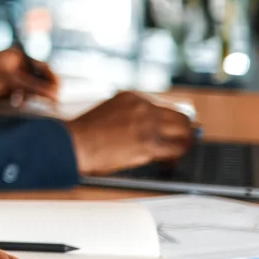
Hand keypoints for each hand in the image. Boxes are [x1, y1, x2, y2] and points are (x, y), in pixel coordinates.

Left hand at [0, 47, 58, 111]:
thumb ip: (34, 87)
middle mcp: (15, 65)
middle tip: (43, 103)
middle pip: (38, 79)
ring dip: (28, 97)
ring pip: (29, 90)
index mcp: (18, 56)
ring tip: (20, 101)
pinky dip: (18, 100)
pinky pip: (18, 96)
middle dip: (40, 91)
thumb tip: (55, 95)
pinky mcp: (2, 89)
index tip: (57, 96)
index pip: (44, 67)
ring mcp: (9, 77)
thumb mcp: (10, 81)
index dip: (52, 81)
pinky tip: (13, 103)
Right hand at [65, 92, 196, 174]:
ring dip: (183, 143)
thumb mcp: (108, 112)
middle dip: (183, 130)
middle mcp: (144, 107)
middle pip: (181, 117)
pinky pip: (176, 149)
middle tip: (181, 141)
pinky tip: (169, 160)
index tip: (171, 130)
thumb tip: (149, 130)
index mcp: (132, 97)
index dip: (169, 122)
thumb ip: (129, 116)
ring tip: (176, 152)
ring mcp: (148, 124)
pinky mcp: (150, 144)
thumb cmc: (85, 134)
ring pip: (184, 132)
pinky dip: (176, 156)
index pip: (165, 107)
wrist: (73, 144)